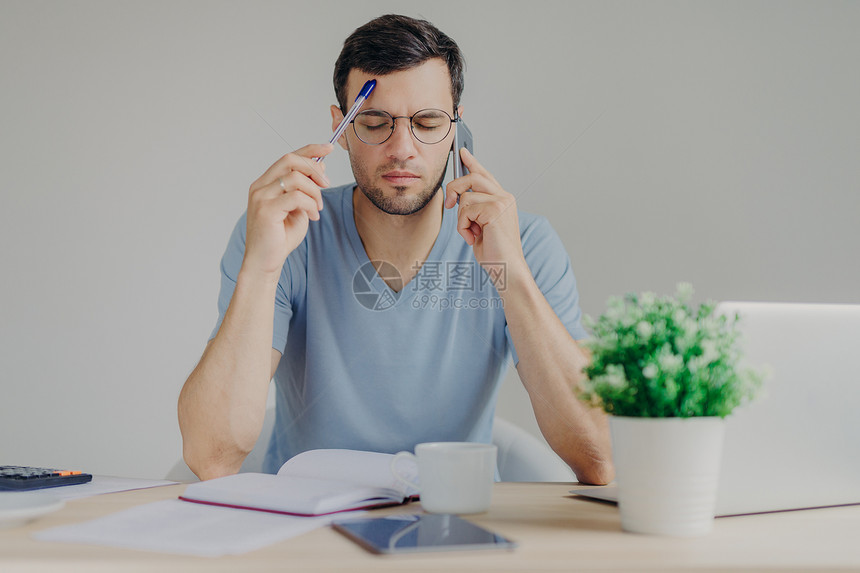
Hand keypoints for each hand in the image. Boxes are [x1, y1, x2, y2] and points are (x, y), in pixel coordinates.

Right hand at [242, 143, 332, 278]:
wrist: (265, 262)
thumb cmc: (280, 237)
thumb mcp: (299, 208)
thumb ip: (307, 188)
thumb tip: (321, 166)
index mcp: (265, 183)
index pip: (288, 157)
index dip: (310, 149)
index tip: (329, 147)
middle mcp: (260, 186)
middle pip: (290, 160)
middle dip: (314, 169)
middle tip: (327, 184)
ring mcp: (260, 197)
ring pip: (296, 178)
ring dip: (315, 192)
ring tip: (317, 209)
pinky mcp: (266, 209)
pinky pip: (296, 196)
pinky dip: (310, 205)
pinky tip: (312, 217)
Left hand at [444, 148, 527, 276]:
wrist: (507, 269)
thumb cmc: (494, 251)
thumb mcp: (480, 225)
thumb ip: (474, 208)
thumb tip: (458, 196)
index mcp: (502, 199)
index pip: (485, 175)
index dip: (473, 162)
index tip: (463, 152)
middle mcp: (504, 197)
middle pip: (472, 177)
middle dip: (455, 188)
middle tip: (449, 204)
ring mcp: (502, 202)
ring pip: (465, 197)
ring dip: (461, 219)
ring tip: (473, 233)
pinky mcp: (495, 210)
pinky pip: (465, 210)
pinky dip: (463, 226)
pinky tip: (473, 237)